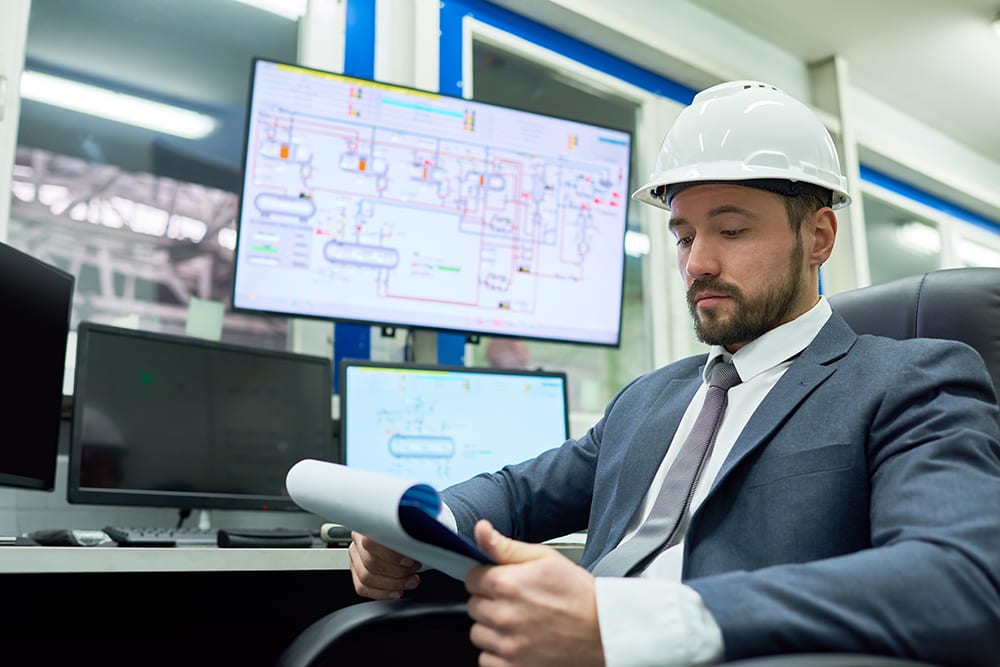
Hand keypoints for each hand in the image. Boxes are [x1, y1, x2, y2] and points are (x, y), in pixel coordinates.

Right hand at [348, 531, 422, 599]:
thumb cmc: (404, 533)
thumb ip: (409, 538)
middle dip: (398, 572)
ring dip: (392, 584)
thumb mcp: (408, 530)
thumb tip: (419, 550)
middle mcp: (358, 541)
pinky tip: (396, 590)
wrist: (399, 535)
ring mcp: (355, 557)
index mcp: (369, 526)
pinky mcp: (356, 572)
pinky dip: (382, 593)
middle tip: (413, 571)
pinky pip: (362, 588)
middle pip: (371, 563)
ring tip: (409, 581)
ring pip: (366, 578)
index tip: (410, 560)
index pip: (371, 542)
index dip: (392, 555)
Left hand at [465, 520, 604, 666]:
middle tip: (516, 602)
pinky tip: (518, 643)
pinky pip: (486, 660)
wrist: (605, 631)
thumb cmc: (578, 594)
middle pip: (473, 606)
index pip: (471, 579)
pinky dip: (498, 653)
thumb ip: (505, 546)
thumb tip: (480, 529)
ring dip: (493, 629)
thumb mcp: (544, 558)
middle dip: (490, 602)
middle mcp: (503, 616)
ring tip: (519, 623)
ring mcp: (507, 646)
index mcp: (507, 584)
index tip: (502, 582)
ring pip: (478, 634)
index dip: (487, 578)